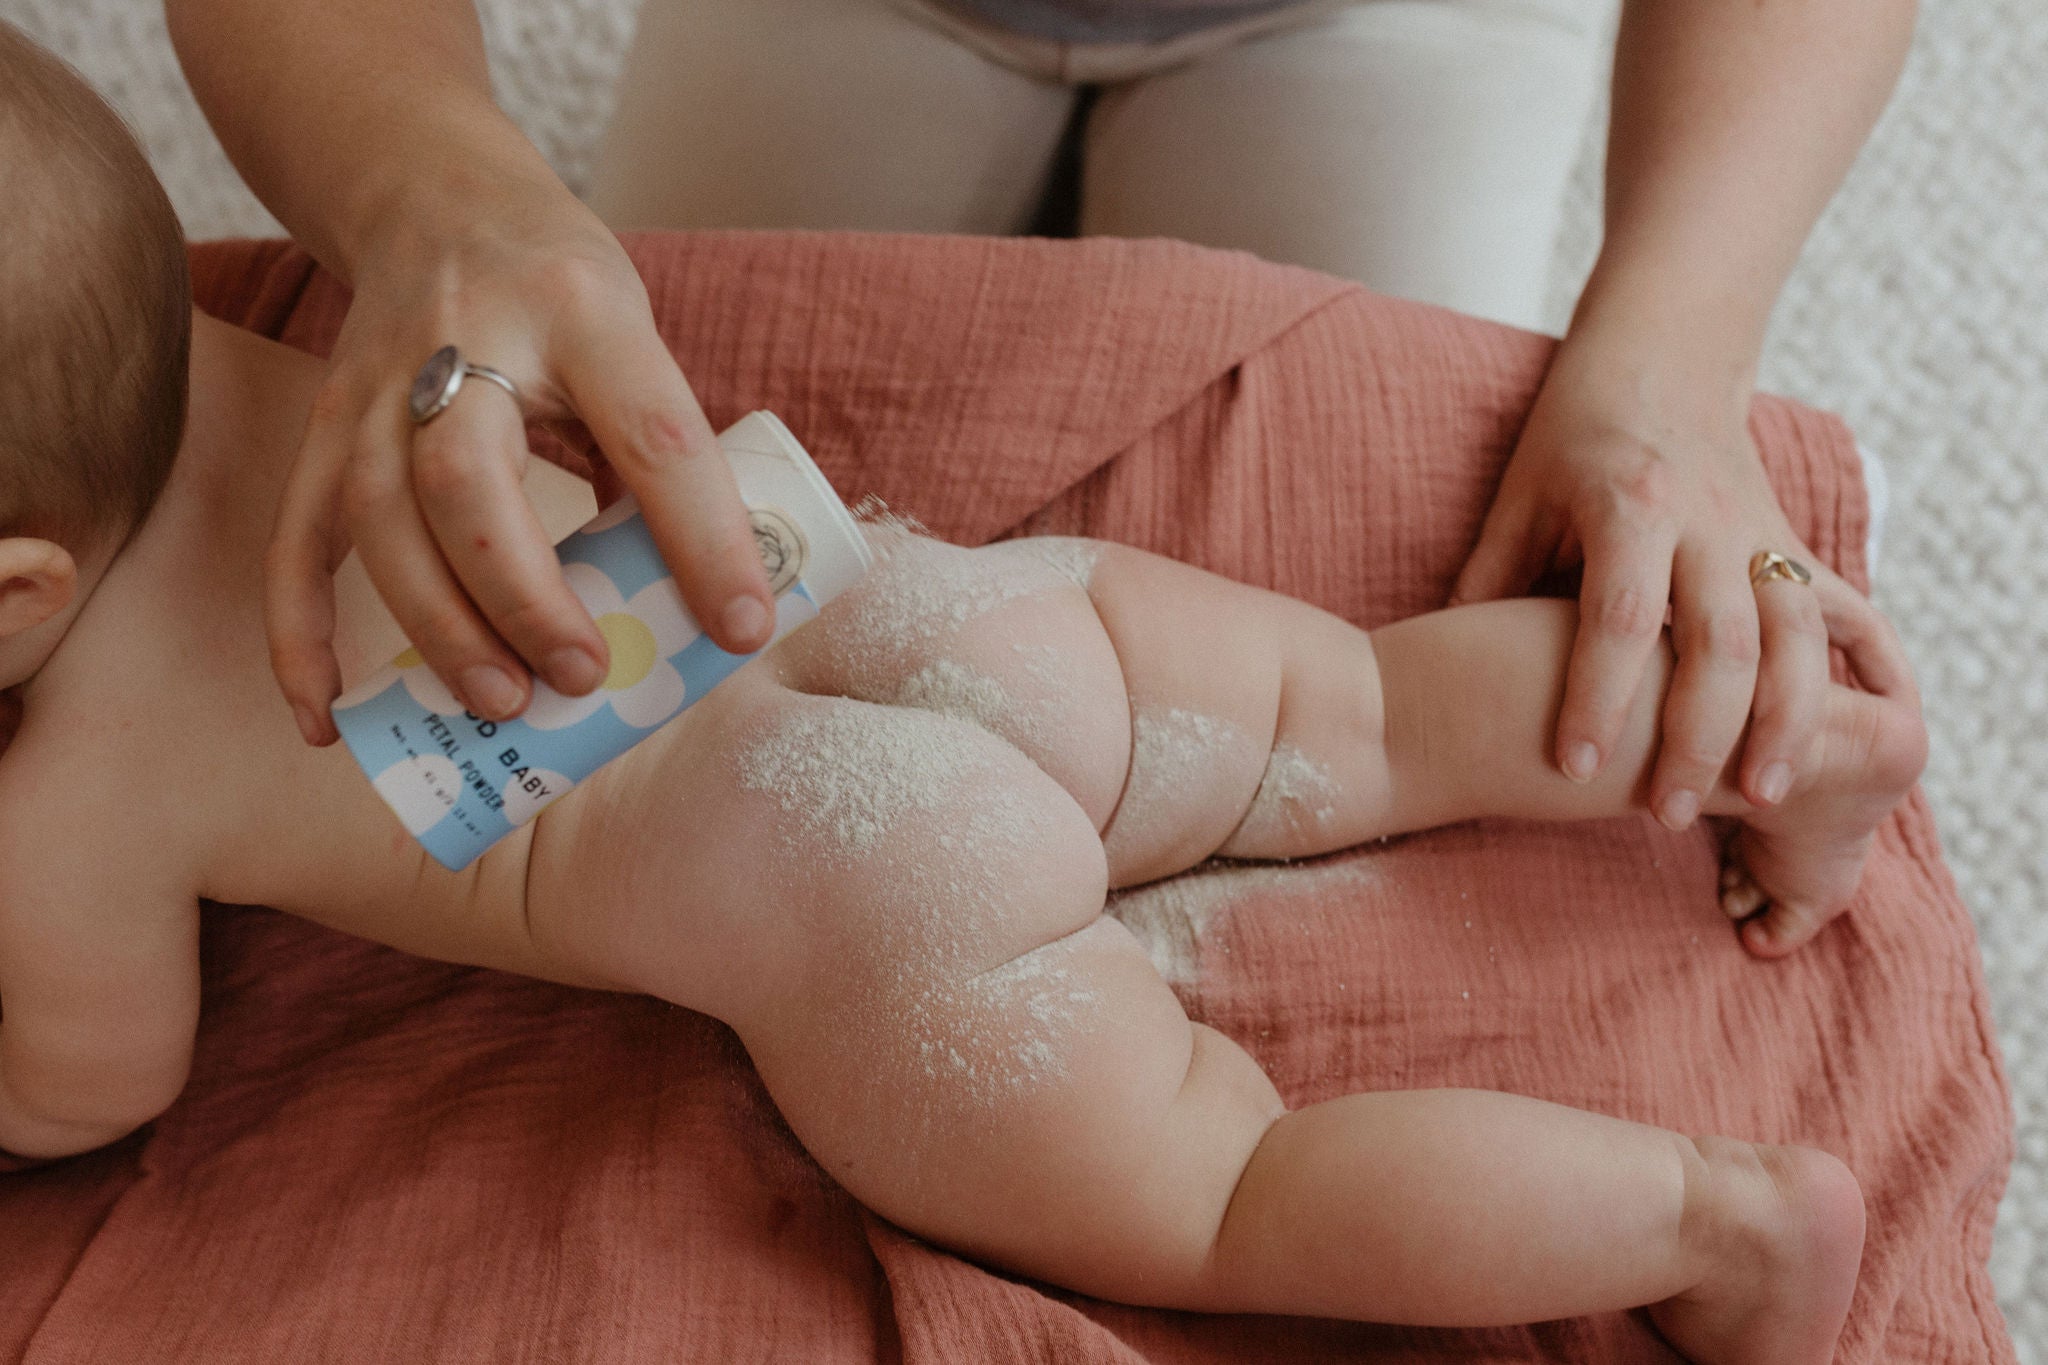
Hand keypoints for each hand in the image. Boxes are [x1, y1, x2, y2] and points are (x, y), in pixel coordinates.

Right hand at [266, 177, 772, 745]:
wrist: (430, 192)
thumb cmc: (560, 290)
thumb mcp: (634, 336)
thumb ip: (656, 455)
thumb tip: (700, 609)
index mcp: (585, 312)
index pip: (651, 433)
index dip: (702, 540)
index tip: (740, 629)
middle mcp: (467, 339)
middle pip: (468, 481)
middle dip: (523, 595)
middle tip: (581, 675)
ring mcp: (376, 383)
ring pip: (378, 518)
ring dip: (436, 626)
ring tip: (502, 703)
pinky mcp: (323, 425)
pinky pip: (294, 540)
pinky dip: (299, 636)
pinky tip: (327, 718)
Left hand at [1451, 339, 1898, 827]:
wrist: (1665, 356)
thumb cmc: (1572, 437)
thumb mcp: (1519, 496)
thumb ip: (1490, 580)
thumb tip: (1438, 670)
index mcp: (1629, 505)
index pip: (1619, 615)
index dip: (1598, 696)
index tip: (1575, 766)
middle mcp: (1708, 521)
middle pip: (1721, 641)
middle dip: (1699, 736)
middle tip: (1669, 815)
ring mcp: (1762, 533)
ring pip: (1796, 637)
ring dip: (1786, 721)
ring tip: (1762, 798)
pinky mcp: (1794, 546)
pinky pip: (1834, 619)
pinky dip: (1841, 682)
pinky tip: (1831, 747)